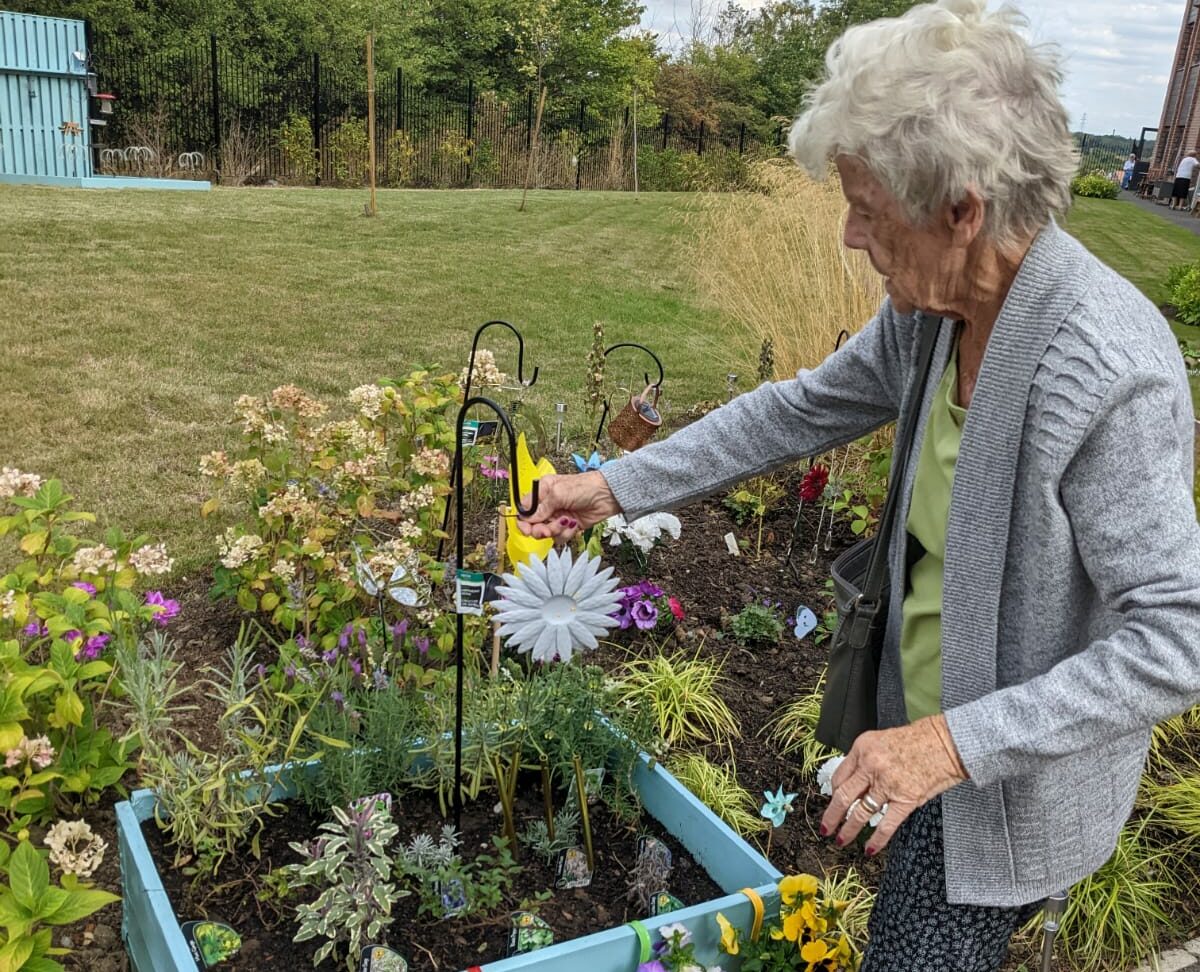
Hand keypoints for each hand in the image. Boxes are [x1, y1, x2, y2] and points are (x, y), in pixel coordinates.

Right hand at [516, 471, 620, 542]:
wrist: (607, 495)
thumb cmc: (585, 486)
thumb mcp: (559, 493)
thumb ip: (542, 507)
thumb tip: (529, 519)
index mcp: (542, 492)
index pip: (524, 510)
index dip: (523, 521)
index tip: (527, 529)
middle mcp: (548, 505)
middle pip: (534, 525)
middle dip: (540, 529)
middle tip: (547, 529)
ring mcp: (558, 516)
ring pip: (547, 533)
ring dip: (556, 530)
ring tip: (566, 522)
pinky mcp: (568, 526)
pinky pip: (560, 537)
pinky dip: (567, 533)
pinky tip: (574, 525)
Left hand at [820, 714, 967, 855]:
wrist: (947, 742)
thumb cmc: (920, 739)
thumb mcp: (883, 741)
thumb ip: (867, 761)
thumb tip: (856, 785)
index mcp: (863, 748)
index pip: (839, 776)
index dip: (833, 794)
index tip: (832, 803)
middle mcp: (871, 765)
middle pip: (843, 796)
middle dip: (831, 816)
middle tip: (825, 828)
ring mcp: (887, 783)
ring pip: (860, 812)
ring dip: (849, 830)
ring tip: (842, 840)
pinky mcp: (905, 799)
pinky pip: (885, 824)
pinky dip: (876, 840)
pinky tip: (870, 848)